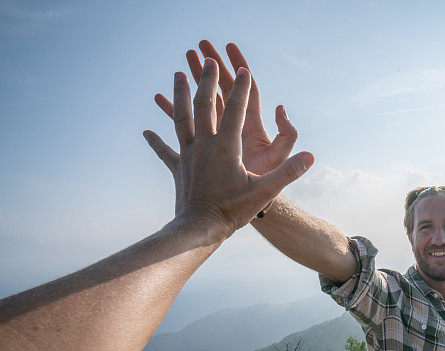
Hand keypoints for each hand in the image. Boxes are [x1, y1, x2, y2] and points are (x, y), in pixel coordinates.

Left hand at [144, 58, 312, 238]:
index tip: (243, 70)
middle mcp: (204, 145)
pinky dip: (156, 141)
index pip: (235, 110)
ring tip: (178, 74)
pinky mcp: (178, 168)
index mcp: (226, 147)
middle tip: (208, 59)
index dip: (241, 89)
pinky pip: (165, 151)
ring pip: (181, 117)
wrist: (200, 229)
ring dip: (180, 95)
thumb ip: (288, 172)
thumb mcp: (265, 191)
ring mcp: (188, 155)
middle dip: (207, 80)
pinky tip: (146, 132)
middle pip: (204, 105)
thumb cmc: (233, 210)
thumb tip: (310, 156)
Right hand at [155, 40, 296, 176]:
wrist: (248, 207)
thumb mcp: (277, 158)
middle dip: (211, 70)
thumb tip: (281, 107)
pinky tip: (156, 104)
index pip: (246, 91)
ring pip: (201, 107)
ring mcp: (216, 139)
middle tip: (199, 47)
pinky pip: (182, 131)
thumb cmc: (264, 186)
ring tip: (177, 68)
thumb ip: (285, 135)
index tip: (229, 48)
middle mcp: (233, 129)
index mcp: (250, 126)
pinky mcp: (201, 152)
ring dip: (189, 88)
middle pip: (221, 92)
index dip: (239, 69)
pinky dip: (170, 117)